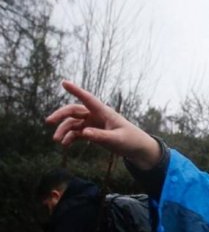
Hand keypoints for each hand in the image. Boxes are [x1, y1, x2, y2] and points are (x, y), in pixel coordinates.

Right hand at [45, 81, 160, 168]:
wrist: (137, 149)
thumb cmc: (130, 140)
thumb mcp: (116, 139)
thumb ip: (100, 136)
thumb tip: (84, 133)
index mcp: (104, 112)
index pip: (88, 99)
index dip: (76, 90)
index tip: (64, 82)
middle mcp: (96, 115)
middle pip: (74, 111)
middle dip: (61, 115)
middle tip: (49, 121)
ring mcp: (93, 124)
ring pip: (73, 124)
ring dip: (64, 130)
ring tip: (57, 141)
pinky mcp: (92, 133)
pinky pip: (77, 133)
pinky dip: (70, 138)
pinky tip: (65, 145)